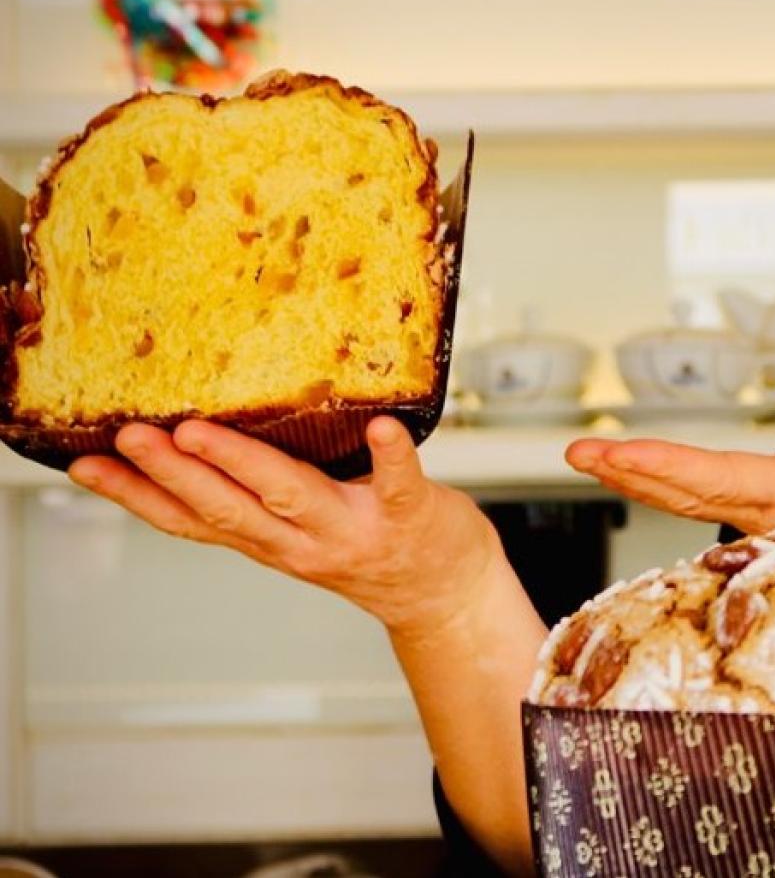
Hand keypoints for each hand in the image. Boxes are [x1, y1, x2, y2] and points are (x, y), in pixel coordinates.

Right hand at [68, 417, 502, 636]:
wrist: (444, 593)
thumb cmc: (370, 545)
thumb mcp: (294, 535)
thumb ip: (253, 502)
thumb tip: (195, 442)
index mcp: (270, 541)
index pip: (191, 521)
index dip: (135, 498)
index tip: (85, 466)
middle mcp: (303, 542)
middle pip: (228, 509)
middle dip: (175, 474)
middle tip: (131, 437)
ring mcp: (355, 528)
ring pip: (290, 496)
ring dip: (242, 464)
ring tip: (201, 431)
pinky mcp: (410, 512)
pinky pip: (399, 481)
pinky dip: (391, 454)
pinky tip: (383, 426)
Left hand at [566, 398, 774, 546]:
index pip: (719, 480)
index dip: (664, 468)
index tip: (616, 455)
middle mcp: (771, 518)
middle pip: (687, 495)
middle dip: (630, 474)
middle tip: (578, 452)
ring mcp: (766, 523)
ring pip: (691, 503)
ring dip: (640, 480)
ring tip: (594, 459)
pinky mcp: (769, 520)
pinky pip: (707, 504)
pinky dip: (669, 488)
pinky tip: (643, 477)